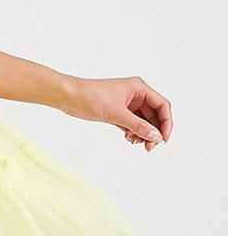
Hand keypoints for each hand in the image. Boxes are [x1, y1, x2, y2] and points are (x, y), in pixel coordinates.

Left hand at [58, 75, 172, 151]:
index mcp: (138, 87)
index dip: (166, 123)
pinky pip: (133, 124)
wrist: (69, 97)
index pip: (162, 105)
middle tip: (149, 147)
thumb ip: (138, 126)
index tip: (163, 139)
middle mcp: (135, 94)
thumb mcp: (117, 113)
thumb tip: (157, 137)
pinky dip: (134, 133)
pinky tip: (128, 138)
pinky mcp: (118, 111)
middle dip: (154, 132)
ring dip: (143, 134)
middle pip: (155, 116)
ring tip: (135, 142)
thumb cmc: (90, 97)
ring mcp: (127, 103)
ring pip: (144, 122)